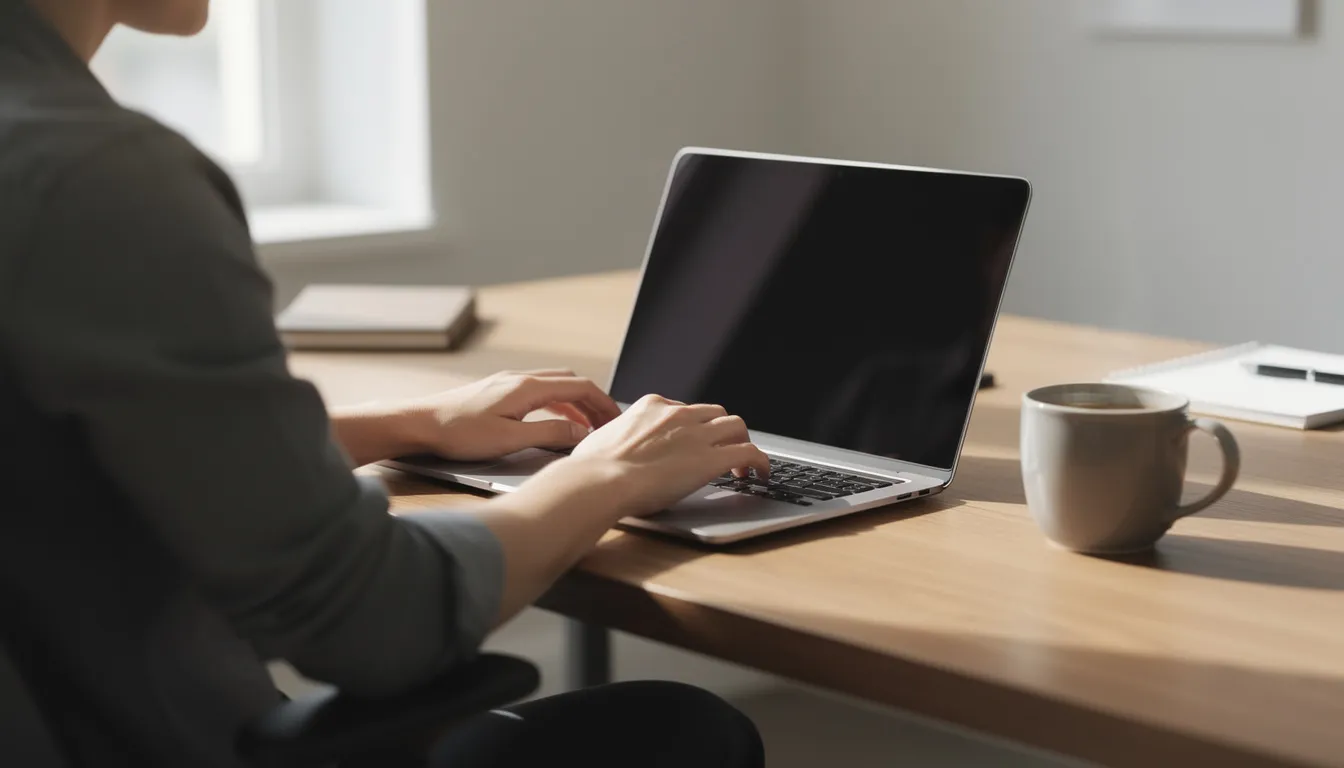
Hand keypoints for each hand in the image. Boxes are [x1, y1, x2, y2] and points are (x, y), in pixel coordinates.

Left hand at [404, 370, 623, 460]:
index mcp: (527, 387)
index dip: (604, 403)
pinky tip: (554, 422)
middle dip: (594, 401)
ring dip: (575, 403)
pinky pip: (538, 392)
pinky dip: (556, 404)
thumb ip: (549, 434)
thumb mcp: (509, 439)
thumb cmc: (458, 433)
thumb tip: (581, 434)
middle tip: (609, 423)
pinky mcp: (497, 392)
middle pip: (570, 382)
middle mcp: (520, 379)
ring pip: (554, 385)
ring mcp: (507, 383)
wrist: (418, 424)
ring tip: (587, 426)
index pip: (580, 386)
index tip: (618, 420)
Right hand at [562, 394, 769, 516]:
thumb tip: (602, 449)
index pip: (683, 409)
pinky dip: (761, 462)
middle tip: (720, 450)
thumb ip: (612, 440)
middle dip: (720, 430)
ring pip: (737, 425)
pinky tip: (761, 475)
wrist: (600, 481)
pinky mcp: (712, 459)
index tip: (691, 441)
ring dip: (742, 442)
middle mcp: (678, 414)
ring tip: (741, 464)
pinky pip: (751, 452)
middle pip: (714, 412)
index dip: (692, 427)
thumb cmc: (591, 469)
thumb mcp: (598, 441)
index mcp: (650, 406)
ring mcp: (697, 434)